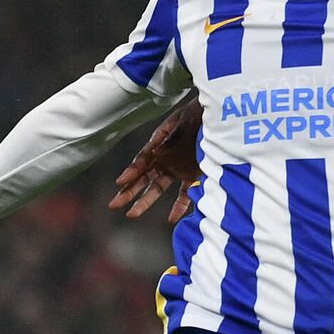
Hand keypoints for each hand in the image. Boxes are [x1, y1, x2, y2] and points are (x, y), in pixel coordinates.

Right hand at [111, 98, 202, 222]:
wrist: (220, 114)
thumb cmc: (197, 114)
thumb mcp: (183, 122)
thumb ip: (170, 138)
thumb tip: (156, 153)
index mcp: (159, 143)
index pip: (141, 161)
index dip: (131, 172)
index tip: (121, 182)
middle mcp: (165, 158)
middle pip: (143, 177)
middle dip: (128, 191)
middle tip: (113, 204)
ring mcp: (178, 168)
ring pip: (157, 187)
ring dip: (145, 201)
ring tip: (132, 214)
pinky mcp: (193, 175)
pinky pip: (184, 194)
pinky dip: (179, 206)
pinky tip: (171, 219)